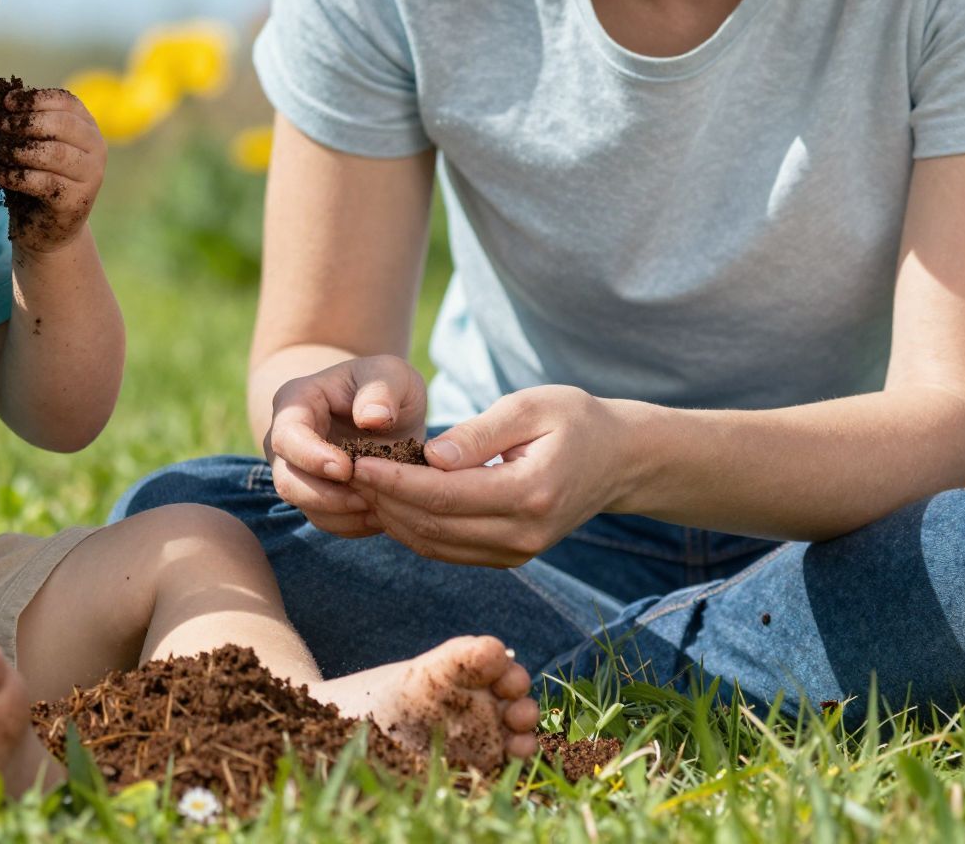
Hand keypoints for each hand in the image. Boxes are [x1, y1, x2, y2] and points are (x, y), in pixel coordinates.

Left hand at [0, 88, 104, 252]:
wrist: (48, 227)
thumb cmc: (37, 178)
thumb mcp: (35, 144)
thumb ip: (27, 122)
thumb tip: (1, 95)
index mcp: (88, 127)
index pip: (66, 101)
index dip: (35, 99)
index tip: (7, 103)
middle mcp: (97, 148)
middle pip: (62, 124)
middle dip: (27, 123)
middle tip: (0, 127)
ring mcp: (92, 175)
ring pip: (55, 153)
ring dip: (21, 150)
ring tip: (0, 152)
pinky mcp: (78, 200)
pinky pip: (45, 182)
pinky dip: (18, 176)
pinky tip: (2, 175)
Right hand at [263, 355, 426, 538]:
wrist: (382, 408)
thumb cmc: (383, 386)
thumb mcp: (392, 374)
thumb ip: (383, 389)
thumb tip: (371, 418)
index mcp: (295, 402)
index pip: (287, 436)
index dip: (312, 457)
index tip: (347, 468)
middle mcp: (285, 441)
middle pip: (287, 481)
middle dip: (327, 496)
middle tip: (369, 496)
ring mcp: (296, 471)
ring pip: (306, 507)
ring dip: (344, 514)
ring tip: (382, 506)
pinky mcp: (314, 496)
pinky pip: (326, 521)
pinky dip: (353, 524)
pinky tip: (382, 513)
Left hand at [348, 385, 617, 566]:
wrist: (619, 460)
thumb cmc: (573, 420)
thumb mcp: (530, 408)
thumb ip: (479, 433)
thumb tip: (429, 455)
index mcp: (530, 493)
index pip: (444, 495)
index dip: (394, 481)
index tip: (357, 461)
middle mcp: (524, 534)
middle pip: (434, 526)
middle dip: (384, 500)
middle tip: (346, 470)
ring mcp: (518, 552)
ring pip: (436, 545)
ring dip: (393, 518)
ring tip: (361, 485)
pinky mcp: (510, 557)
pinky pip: (450, 550)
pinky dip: (415, 529)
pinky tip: (392, 501)